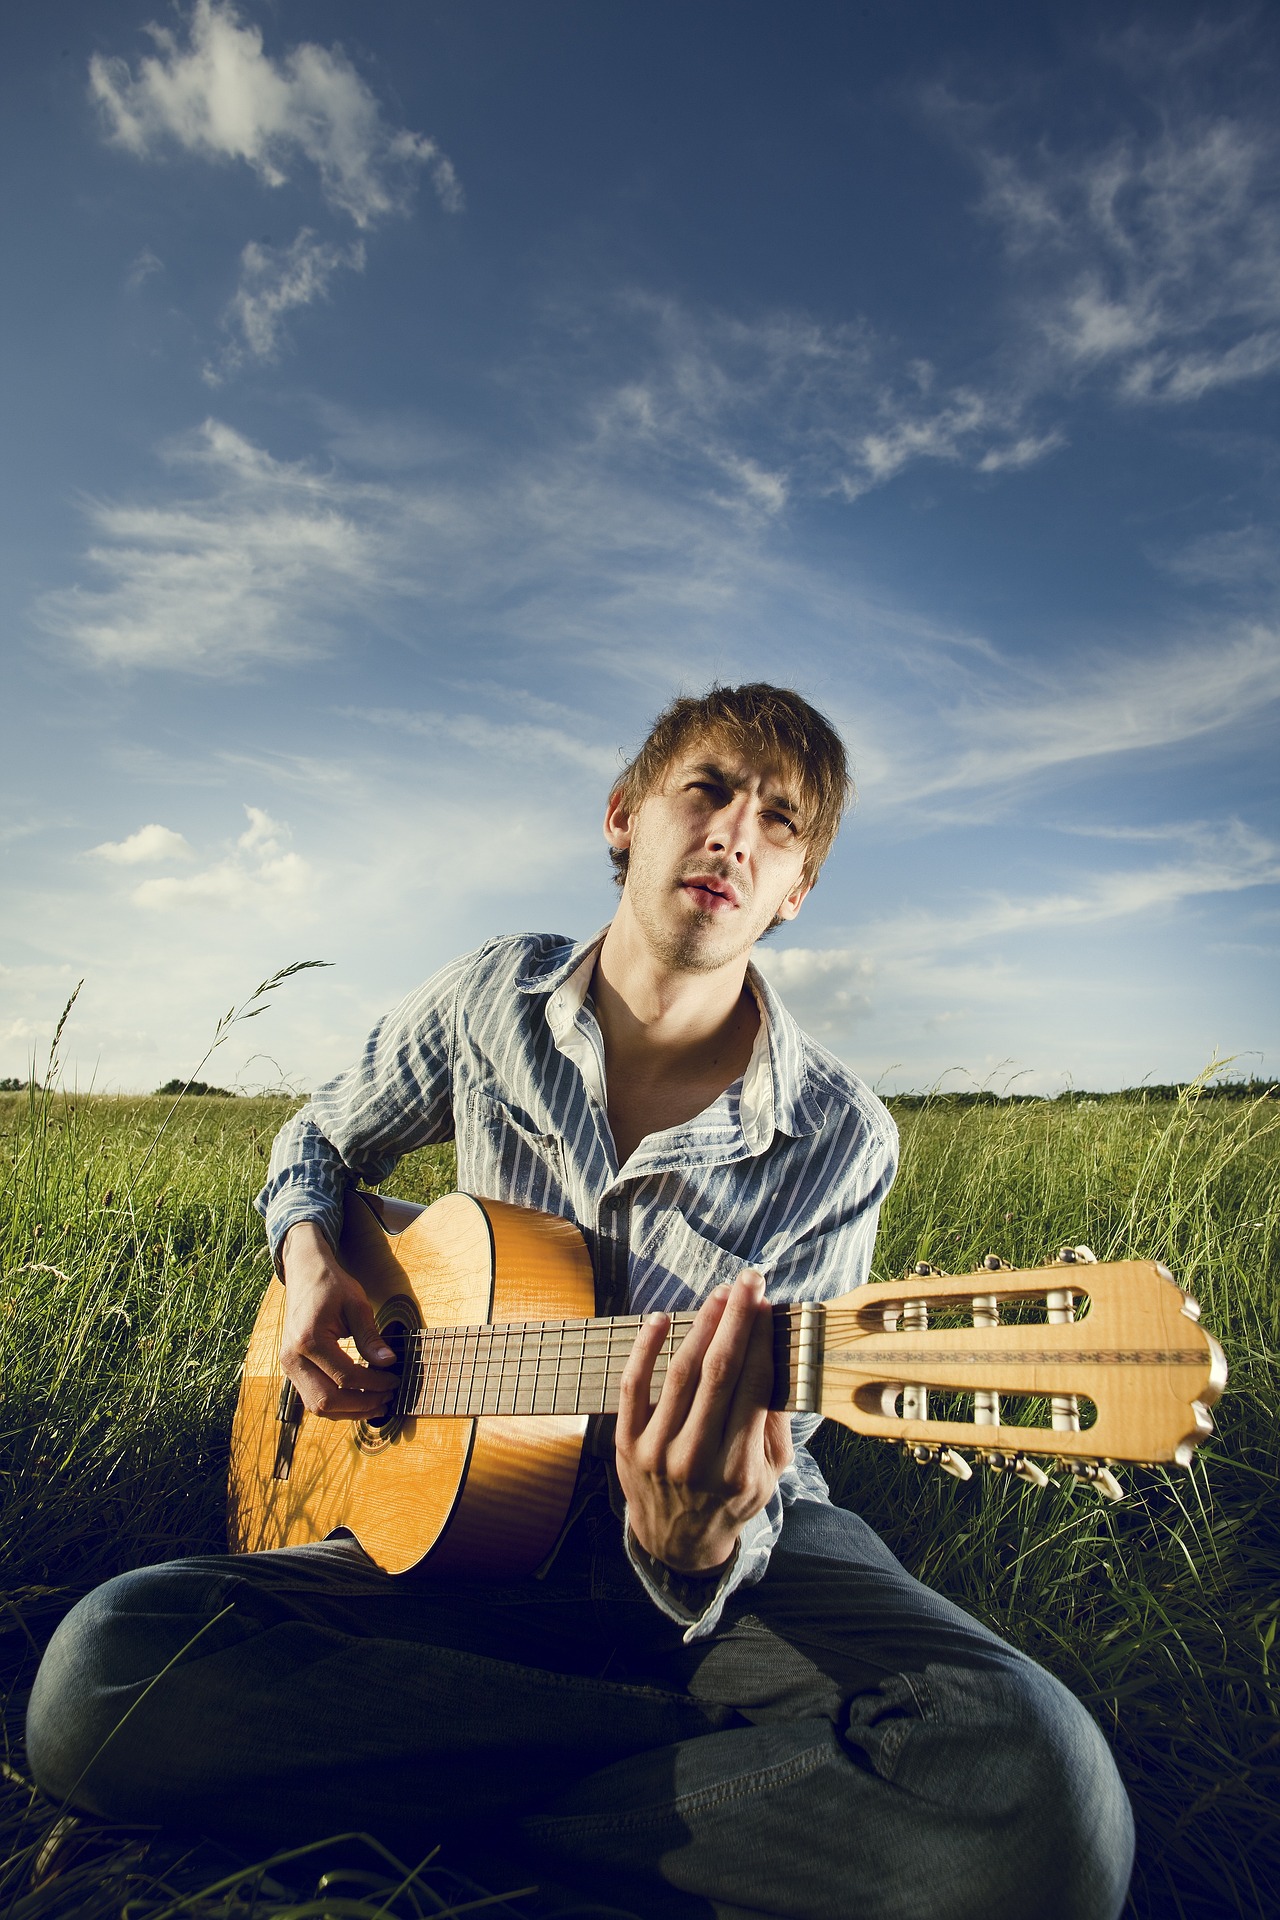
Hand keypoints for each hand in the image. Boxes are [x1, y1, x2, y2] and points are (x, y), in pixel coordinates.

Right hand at [278, 1220, 398, 1418]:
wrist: (304, 1274)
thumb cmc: (330, 1285)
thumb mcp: (356, 1304)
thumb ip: (370, 1336)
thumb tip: (389, 1362)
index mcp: (309, 1340)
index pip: (345, 1377)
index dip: (374, 1383)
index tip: (395, 1380)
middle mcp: (292, 1358)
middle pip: (326, 1401)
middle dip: (361, 1405)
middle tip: (387, 1398)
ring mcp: (288, 1366)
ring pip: (317, 1406)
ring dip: (348, 1411)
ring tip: (377, 1404)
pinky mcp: (292, 1369)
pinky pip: (312, 1397)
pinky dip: (336, 1404)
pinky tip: (359, 1397)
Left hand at [615, 1270, 793, 1572]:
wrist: (676, 1543)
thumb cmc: (731, 1500)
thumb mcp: (769, 1475)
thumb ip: (774, 1425)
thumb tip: (775, 1359)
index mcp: (738, 1468)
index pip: (753, 1386)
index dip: (760, 1340)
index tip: (767, 1305)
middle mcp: (696, 1458)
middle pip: (719, 1372)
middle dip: (736, 1318)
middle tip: (748, 1281)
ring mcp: (656, 1450)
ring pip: (680, 1373)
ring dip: (700, 1325)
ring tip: (718, 1295)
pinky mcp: (626, 1442)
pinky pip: (631, 1386)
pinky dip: (644, 1349)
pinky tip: (659, 1318)